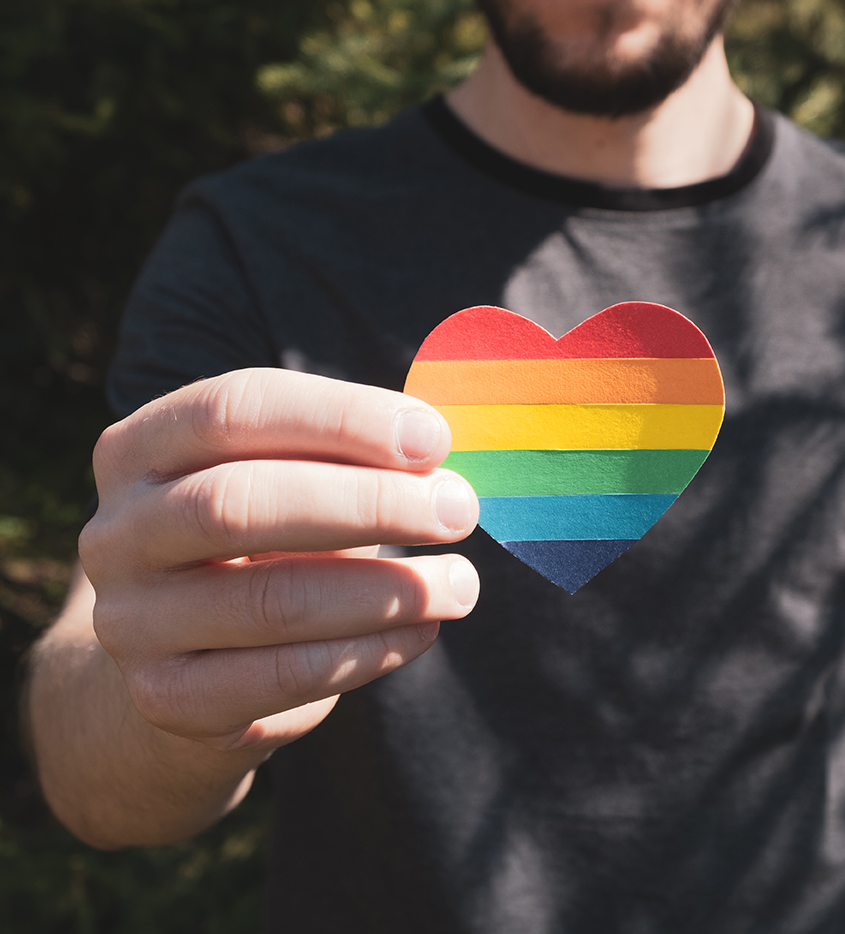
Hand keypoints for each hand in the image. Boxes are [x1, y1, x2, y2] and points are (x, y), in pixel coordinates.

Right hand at [81, 368, 478, 754]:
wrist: (187, 653)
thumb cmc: (260, 540)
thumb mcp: (284, 479)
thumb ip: (343, 458)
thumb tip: (440, 460)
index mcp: (142, 448)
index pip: (235, 409)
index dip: (342, 419)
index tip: (435, 440)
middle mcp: (119, 531)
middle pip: (240, 501)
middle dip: (369, 504)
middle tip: (460, 510)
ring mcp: (132, 621)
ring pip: (269, 600)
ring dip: (386, 590)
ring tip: (462, 583)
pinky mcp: (167, 697)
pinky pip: (282, 676)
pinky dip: (368, 653)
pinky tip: (423, 630)